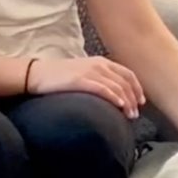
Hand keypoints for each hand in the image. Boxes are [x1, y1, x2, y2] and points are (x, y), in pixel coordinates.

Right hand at [28, 55, 145, 117]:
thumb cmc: (59, 77)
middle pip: (125, 82)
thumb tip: (113, 95)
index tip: (141, 102)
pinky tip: (120, 106)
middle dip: (134, 98)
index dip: (137, 88)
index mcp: (101, 62)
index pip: (127, 74)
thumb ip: (98, 79)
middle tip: (136, 114)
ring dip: (127, 102)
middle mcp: (98, 65)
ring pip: (117, 87)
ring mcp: (90, 72)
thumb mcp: (83, 73)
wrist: (37, 74)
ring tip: (130, 115)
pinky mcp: (81, 80)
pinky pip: (103, 89)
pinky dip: (114, 97)